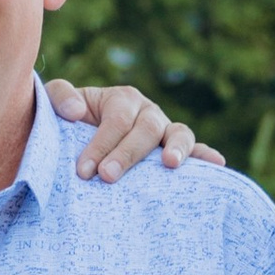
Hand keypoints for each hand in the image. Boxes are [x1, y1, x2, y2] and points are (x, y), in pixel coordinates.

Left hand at [46, 77, 225, 180]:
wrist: (81, 139)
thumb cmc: (70, 125)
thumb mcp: (57, 104)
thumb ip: (60, 98)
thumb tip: (76, 111)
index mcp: (121, 99)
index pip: (116, 120)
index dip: (100, 144)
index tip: (83, 170)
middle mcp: (147, 112)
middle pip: (145, 129)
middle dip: (127, 154)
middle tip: (107, 177)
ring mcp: (165, 131)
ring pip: (177, 133)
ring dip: (176, 148)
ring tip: (169, 164)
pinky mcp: (176, 150)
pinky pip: (195, 150)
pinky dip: (206, 155)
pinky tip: (217, 165)